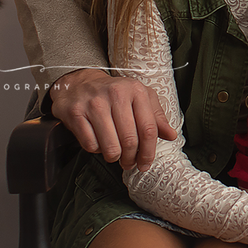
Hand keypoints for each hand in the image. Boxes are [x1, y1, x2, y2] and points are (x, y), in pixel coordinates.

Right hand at [49, 68, 176, 171]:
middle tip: (129, 163)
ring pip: (110, 147)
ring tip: (114, 153)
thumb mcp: (139, 98)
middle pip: (130, 141)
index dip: (149, 152)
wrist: (80, 83)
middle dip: (131, 159)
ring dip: (114, 157)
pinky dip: (96, 149)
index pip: (148, 129)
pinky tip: (98, 141)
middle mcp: (116, 94)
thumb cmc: (114, 94)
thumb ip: (156, 117)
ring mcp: (94, 103)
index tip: (145, 163)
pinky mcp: (76, 113)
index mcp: (135, 90)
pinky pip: (90, 145)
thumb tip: (171, 135)